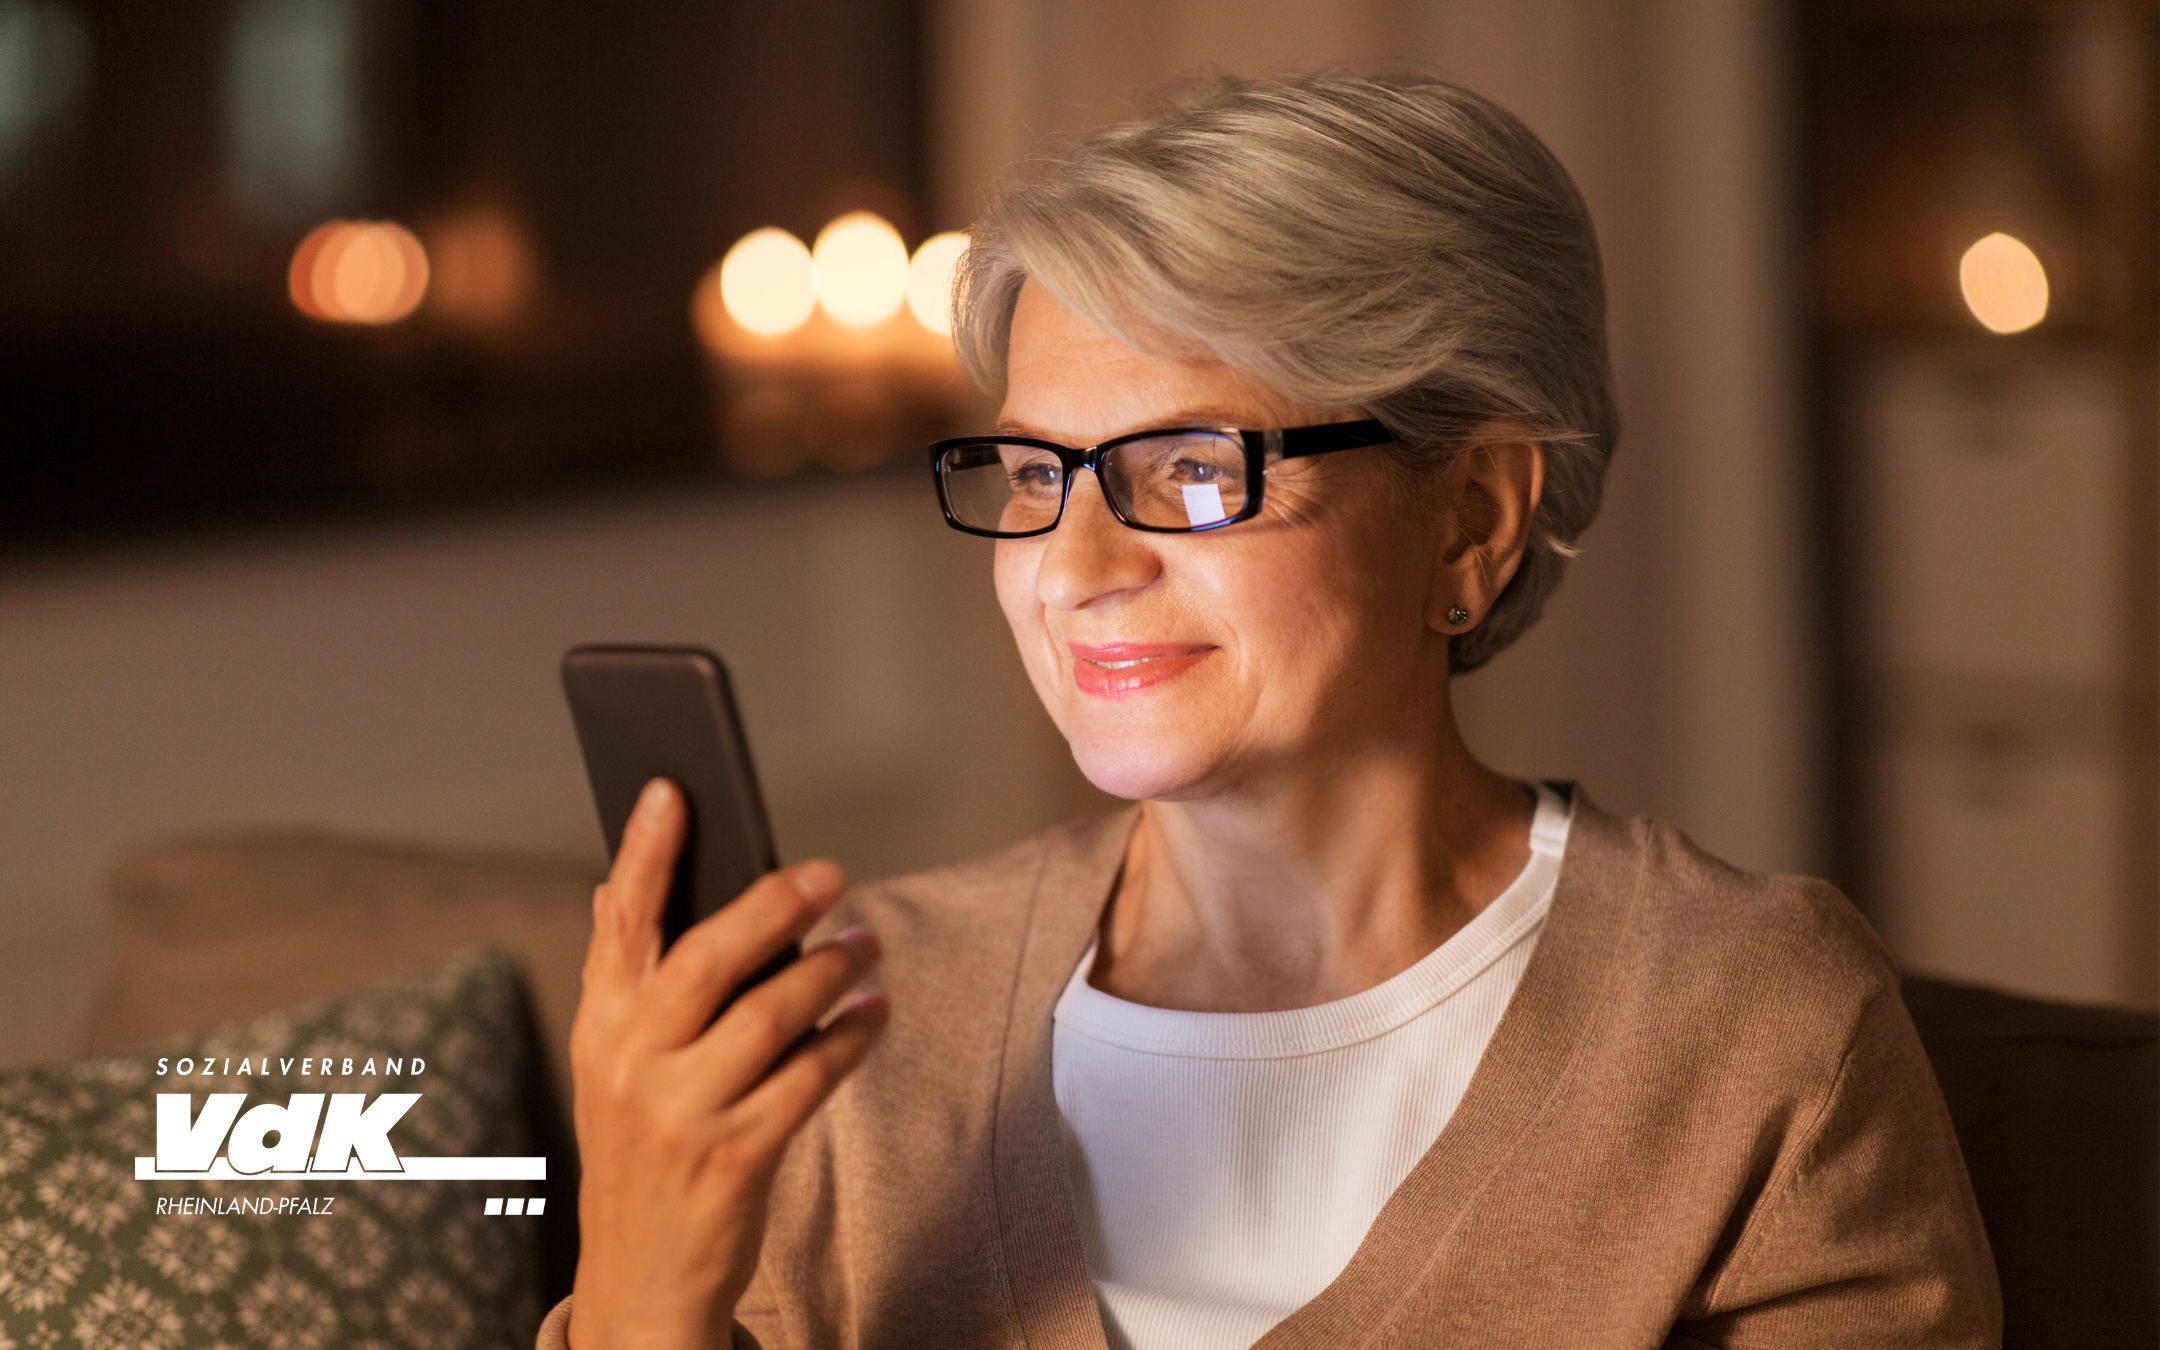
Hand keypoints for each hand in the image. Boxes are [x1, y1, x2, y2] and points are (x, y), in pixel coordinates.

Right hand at [566, 778, 886, 1349]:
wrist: (641, 1278)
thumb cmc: (640, 1151)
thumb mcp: (611, 1066)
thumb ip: (623, 981)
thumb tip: (613, 886)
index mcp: (600, 1027)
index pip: (620, 924)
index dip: (644, 854)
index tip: (671, 790)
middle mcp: (633, 1063)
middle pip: (706, 959)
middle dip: (773, 905)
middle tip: (830, 874)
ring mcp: (683, 1113)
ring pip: (768, 1016)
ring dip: (829, 971)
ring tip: (868, 944)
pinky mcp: (736, 1156)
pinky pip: (808, 1078)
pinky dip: (849, 1036)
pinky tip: (875, 1011)